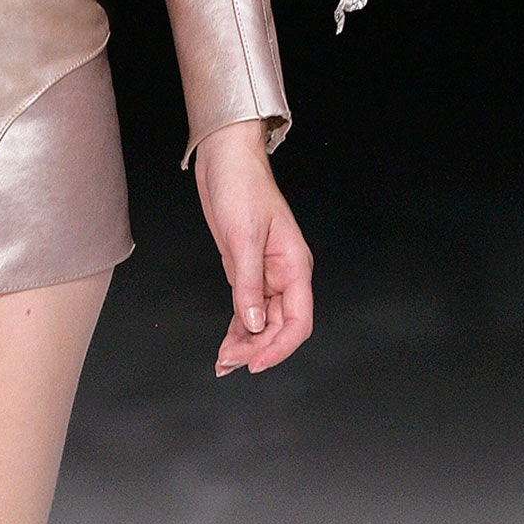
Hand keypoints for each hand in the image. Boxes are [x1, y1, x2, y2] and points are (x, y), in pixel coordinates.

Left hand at [193, 120, 313, 377]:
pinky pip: (248, 310)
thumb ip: (249, 284)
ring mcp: (265, 275)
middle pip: (280, 326)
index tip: (256, 363)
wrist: (225, 160)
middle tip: (229, 363)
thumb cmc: (242, 187)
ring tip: (224, 362)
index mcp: (295, 266)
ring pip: (263, 322)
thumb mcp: (243, 237)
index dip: (280, 346)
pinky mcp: (246, 272)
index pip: (298, 320)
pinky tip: (227, 345)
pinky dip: (238, 329)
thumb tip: (253, 323)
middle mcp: (284, 274)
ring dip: (246, 344)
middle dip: (257, 349)